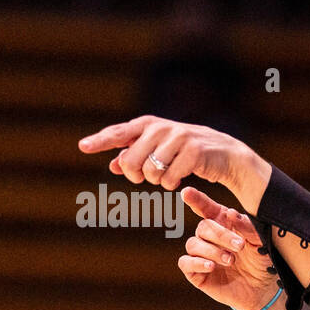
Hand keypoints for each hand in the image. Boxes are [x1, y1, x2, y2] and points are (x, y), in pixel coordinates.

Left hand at [77, 115, 270, 212]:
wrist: (226, 155)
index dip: (100, 140)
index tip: (82, 147)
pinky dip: (171, 184)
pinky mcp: (193, 152)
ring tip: (169, 175)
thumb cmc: (189, 153)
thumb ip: (137, 155)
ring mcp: (178, 139)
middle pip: (131, 160)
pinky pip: (169, 178)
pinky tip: (179, 179)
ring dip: (157, 181)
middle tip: (145, 178)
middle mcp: (161, 128)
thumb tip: (113, 165)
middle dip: (136, 175)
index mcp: (150, 125)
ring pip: (150, 172)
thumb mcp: (162, 151)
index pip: (119, 133)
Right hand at [177, 186, 277, 309]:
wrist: (263, 289)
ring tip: (230, 260)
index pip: (206, 208)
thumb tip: (231, 214)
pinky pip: (186, 263)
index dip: (196, 199)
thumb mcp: (260, 242)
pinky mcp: (196, 273)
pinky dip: (197, 263)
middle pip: (204, 227)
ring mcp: (201, 254)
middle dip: (221, 235)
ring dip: (212, 250)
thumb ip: (248, 227)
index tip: (187, 192)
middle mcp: (209, 237)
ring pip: (193, 244)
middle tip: (240, 246)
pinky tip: (211, 266)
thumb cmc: (261, 260)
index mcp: (223, 224)